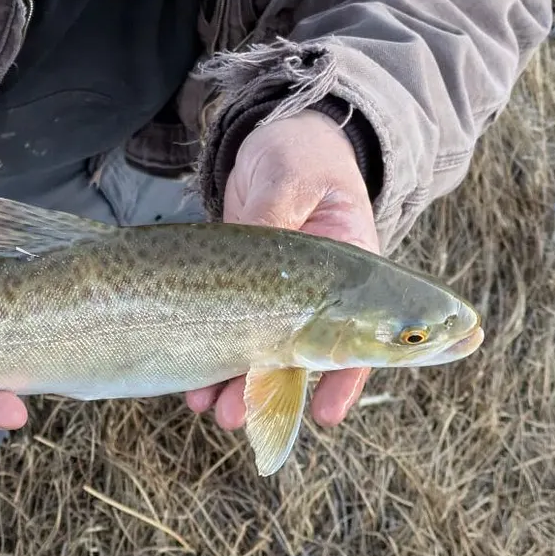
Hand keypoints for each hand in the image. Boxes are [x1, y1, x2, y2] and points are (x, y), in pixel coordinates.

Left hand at [186, 109, 379, 433]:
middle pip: (301, 358)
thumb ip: (276, 214)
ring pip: (262, 354)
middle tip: (237, 416)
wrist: (274, 138)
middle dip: (270, 393)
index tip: (325, 413)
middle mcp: (319, 296)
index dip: (345, 378)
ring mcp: (279, 297)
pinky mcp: (242, 291)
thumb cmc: (300, 153)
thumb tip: (257, 245)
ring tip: (209, 409)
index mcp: (352, 269)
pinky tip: (194, 384)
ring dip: (237, 386)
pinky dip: (215, 360)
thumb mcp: (292, 178)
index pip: (360, 337)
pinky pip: (231, 334)